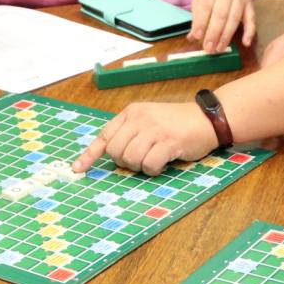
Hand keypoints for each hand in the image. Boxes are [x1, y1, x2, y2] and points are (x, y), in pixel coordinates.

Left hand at [73, 100, 217, 175]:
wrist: (206, 119)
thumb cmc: (175, 124)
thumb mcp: (148, 120)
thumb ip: (129, 132)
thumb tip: (109, 154)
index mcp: (132, 113)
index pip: (104, 135)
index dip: (90, 154)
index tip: (78, 169)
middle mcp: (140, 118)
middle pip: (115, 151)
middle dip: (125, 161)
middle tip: (141, 158)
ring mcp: (154, 129)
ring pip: (130, 159)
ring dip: (140, 167)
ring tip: (154, 159)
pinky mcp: (168, 141)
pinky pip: (149, 164)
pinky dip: (153, 170)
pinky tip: (163, 163)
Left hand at [189, 0, 255, 53]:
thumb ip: (197, 16)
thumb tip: (193, 37)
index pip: (205, 5)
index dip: (201, 22)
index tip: (197, 36)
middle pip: (221, 13)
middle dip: (214, 33)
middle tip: (208, 48)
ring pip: (235, 18)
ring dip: (227, 36)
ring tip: (220, 49)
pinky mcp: (250, 4)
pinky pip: (251, 18)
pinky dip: (249, 31)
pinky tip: (246, 43)